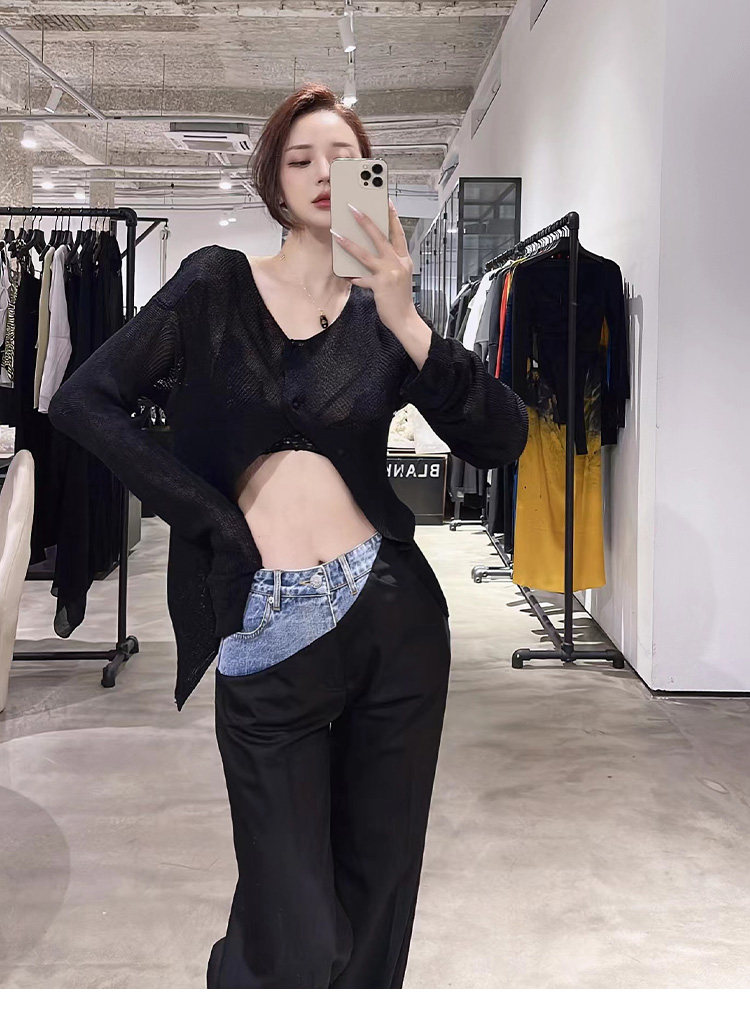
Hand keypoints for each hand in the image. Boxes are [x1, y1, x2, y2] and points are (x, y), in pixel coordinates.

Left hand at [331, 198, 417, 335]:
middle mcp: (398, 263)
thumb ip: (389, 262)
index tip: (385, 201)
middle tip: (353, 208)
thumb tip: (370, 250)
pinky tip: (342, 273)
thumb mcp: (399, 275)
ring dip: (349, 243)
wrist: (405, 318)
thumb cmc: (400, 297)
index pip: (398, 232)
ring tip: (337, 234)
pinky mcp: (380, 286)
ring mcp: (389, 274)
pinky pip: (360, 278)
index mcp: (404, 259)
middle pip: (380, 237)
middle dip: (366, 221)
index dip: (392, 216)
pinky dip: (351, 276)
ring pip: (366, 254)